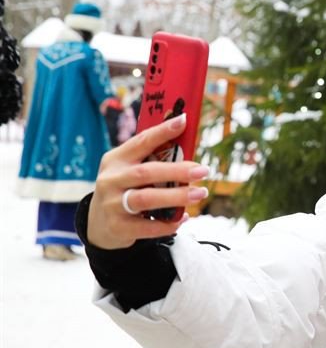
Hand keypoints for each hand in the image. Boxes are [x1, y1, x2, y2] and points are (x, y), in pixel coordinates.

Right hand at [87, 114, 209, 248]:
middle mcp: (111, 179)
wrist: (99, 223)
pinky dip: (169, 223)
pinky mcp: (118, 226)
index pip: (140, 141)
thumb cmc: (125, 189)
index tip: (183, 121)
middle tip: (203, 170)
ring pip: (147, 198)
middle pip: (146, 172)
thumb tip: (189, 152)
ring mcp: (112, 204)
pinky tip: (184, 218)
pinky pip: (148, 226)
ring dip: (177, 196)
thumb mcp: (129, 170)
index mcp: (116, 159)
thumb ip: (151, 162)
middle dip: (178, 171)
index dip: (162, 131)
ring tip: (200, 193)